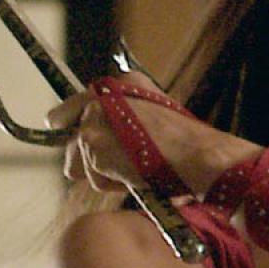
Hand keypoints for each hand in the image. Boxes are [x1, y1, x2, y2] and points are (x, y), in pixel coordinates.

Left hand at [49, 73, 251, 199]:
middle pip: (72, 133)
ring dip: (103, 173)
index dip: (74, 123)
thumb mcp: (160, 118)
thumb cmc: (192, 146)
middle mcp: (103, 94)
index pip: (80, 103)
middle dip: (88, 155)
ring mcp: (94, 118)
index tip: (68, 133)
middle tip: (117, 167)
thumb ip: (131, 120)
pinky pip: (91, 177)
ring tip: (136, 172)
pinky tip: (135, 177)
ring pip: (79, 160)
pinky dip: (111, 183)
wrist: (200, 156)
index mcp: (124, 83)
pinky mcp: (91, 143)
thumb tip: (112, 142)